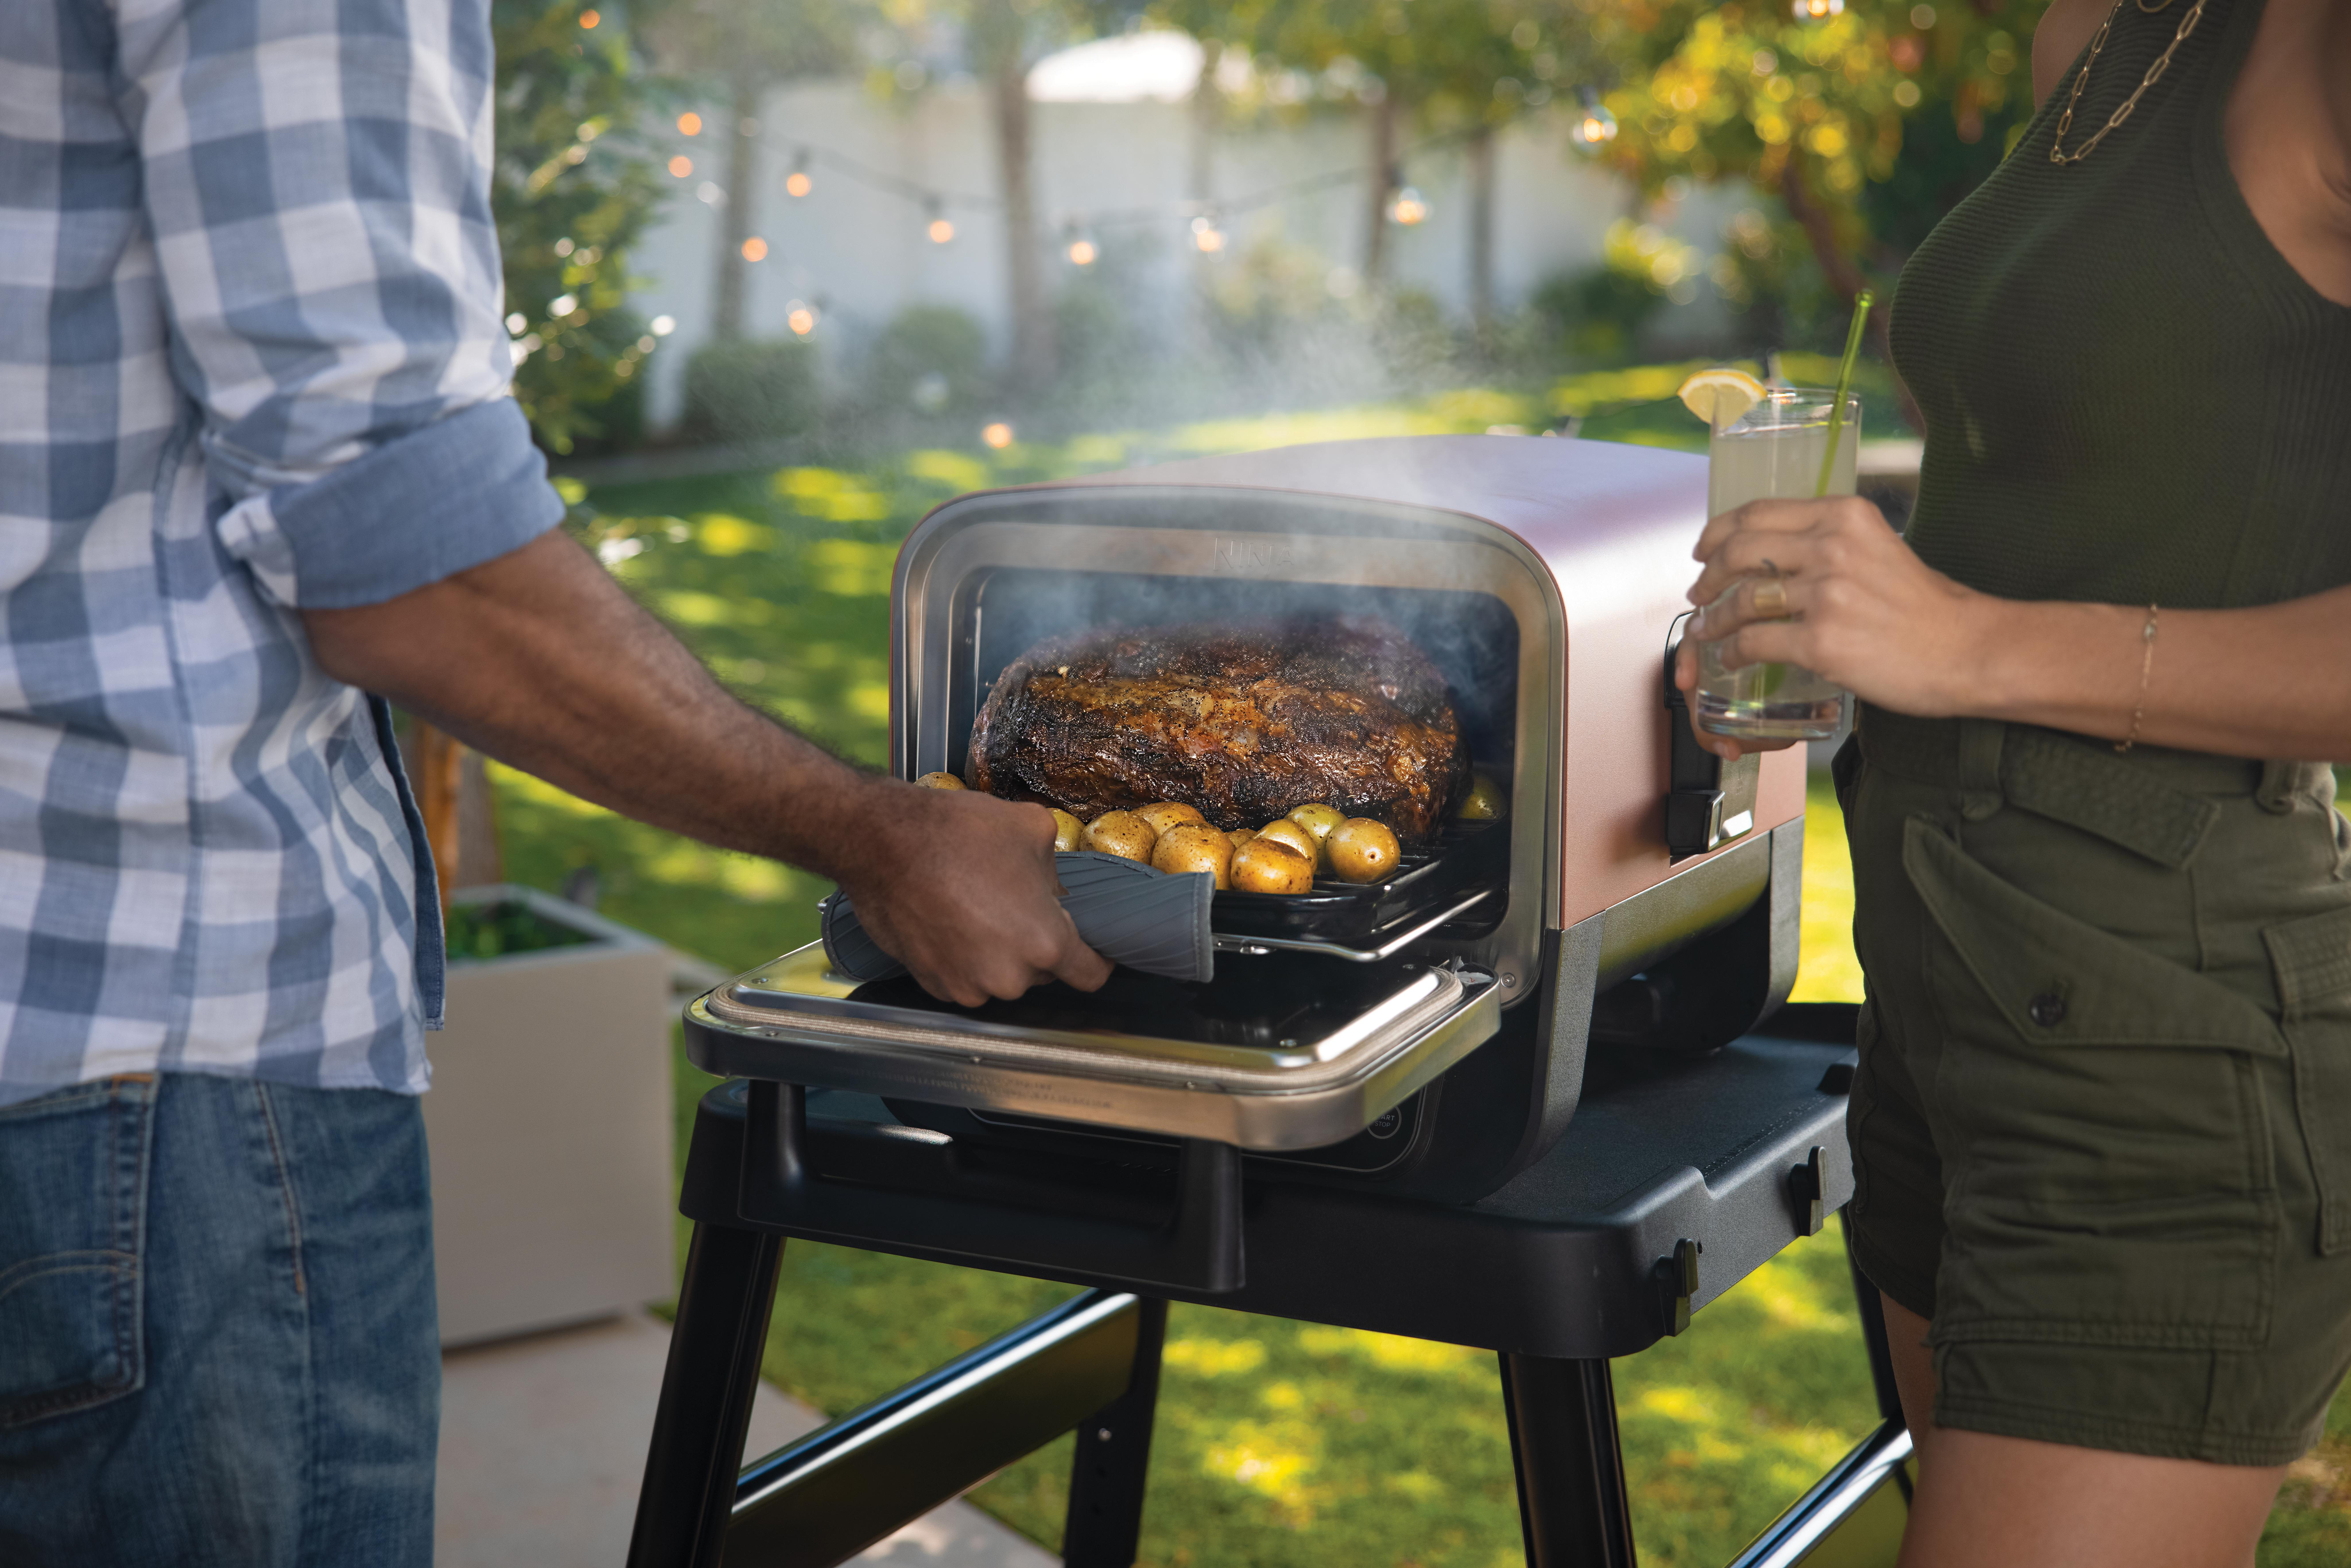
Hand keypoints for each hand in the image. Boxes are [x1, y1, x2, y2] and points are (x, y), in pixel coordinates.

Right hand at [833, 780, 1111, 1007]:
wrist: (880, 842)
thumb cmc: (957, 832)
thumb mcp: (1033, 828)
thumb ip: (1057, 868)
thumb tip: (1053, 886)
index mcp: (1045, 943)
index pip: (1091, 974)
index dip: (1095, 957)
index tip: (1088, 944)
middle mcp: (1009, 977)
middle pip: (1042, 972)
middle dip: (1036, 942)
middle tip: (1015, 904)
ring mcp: (967, 985)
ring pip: (1001, 974)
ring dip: (998, 950)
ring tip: (976, 907)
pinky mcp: (933, 984)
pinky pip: (965, 976)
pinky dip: (964, 956)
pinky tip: (951, 919)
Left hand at [1674, 495, 1992, 757]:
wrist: (1967, 649)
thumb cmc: (1926, 608)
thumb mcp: (1879, 549)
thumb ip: (1831, 544)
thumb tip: (1775, 558)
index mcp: (1844, 516)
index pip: (1759, 513)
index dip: (1719, 531)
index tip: (1704, 549)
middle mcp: (1832, 546)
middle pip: (1739, 551)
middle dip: (1708, 574)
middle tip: (1698, 593)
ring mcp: (1826, 594)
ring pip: (1742, 599)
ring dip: (1713, 618)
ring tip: (1705, 630)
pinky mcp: (1822, 641)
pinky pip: (1754, 643)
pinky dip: (1732, 651)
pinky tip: (1730, 658)